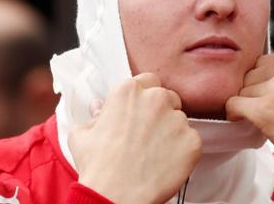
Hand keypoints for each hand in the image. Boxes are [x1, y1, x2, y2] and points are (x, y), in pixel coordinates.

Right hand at [68, 73, 201, 203]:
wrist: (115, 196)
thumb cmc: (98, 167)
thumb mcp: (81, 135)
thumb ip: (94, 116)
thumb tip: (100, 110)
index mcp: (129, 91)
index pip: (148, 81)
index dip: (145, 97)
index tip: (142, 110)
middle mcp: (156, 99)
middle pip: (167, 97)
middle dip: (161, 112)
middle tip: (149, 133)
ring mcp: (177, 119)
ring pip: (180, 119)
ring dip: (172, 131)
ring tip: (156, 152)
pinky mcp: (192, 141)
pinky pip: (192, 140)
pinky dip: (182, 150)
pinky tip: (166, 162)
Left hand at [225, 45, 273, 180]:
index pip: (266, 61)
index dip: (267, 81)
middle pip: (252, 74)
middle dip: (257, 92)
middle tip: (272, 112)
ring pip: (242, 91)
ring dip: (250, 106)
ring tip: (269, 122)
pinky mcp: (264, 110)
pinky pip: (233, 105)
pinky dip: (234, 114)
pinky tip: (241, 121)